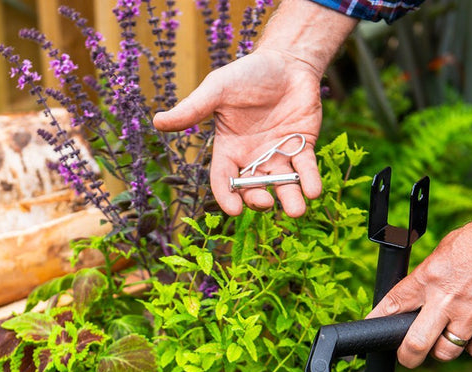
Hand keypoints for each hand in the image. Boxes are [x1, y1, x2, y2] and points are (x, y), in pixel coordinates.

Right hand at [153, 48, 322, 216]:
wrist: (286, 61)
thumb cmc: (248, 74)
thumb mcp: (217, 89)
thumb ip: (192, 109)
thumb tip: (157, 122)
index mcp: (230, 150)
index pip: (224, 180)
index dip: (227, 196)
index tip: (234, 210)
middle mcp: (253, 159)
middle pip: (254, 188)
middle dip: (259, 198)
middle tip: (265, 202)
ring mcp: (278, 156)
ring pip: (283, 185)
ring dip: (290, 199)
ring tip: (297, 209)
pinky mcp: (302, 148)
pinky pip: (306, 169)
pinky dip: (310, 181)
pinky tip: (314, 191)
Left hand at [367, 207, 471, 367]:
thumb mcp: (442, 251)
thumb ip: (425, 277)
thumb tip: (410, 298)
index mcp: (429, 278)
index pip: (393, 305)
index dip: (377, 321)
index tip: (371, 327)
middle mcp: (447, 300)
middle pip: (415, 345)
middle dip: (407, 356)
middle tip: (407, 355)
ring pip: (446, 352)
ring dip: (442, 348)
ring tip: (446, 335)